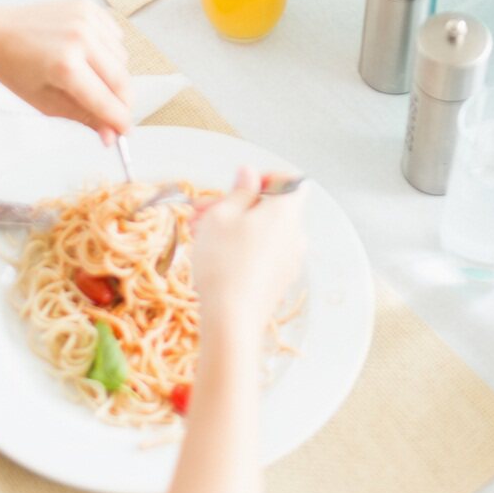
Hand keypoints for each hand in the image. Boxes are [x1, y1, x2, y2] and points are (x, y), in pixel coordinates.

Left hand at [0, 0, 134, 139]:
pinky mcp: (88, 7)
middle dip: (123, 101)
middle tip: (116, 114)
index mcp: (64, 66)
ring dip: (114, 75)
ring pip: (122, 58)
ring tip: (89, 78)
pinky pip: (115, 37)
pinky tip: (88, 55)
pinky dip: (109, 50)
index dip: (119, 120)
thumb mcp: (45, 101)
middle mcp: (79, 38)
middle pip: (121, 79)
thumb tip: (110, 134)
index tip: (125, 132)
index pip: (105, 100)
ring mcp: (85, 19)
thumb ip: (83, 117)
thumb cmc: (14, 68)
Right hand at [188, 166, 305, 335]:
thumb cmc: (223, 261)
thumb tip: (250, 173)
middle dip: (235, 205)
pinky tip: (213, 255)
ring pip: (262, 232)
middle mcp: (295, 234)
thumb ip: (239, 191)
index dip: (265, 178)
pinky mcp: (279, 281)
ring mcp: (290, 260)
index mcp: (286, 211)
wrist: (231, 319)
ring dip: (233, 226)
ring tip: (197, 233)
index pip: (290, 181)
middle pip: (270, 208)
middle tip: (201, 211)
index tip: (237, 187)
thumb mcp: (222, 217)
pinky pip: (263, 253)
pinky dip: (242, 247)